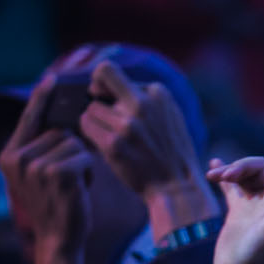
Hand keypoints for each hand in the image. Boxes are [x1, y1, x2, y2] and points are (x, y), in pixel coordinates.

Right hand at [0, 75, 92, 262]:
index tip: (51, 79)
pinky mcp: (56, 174)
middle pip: (59, 132)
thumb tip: (59, 122)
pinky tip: (79, 190)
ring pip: (73, 143)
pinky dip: (88, 172)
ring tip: (71, 187)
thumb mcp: (38, 176)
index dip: (41, 99)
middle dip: (71, 152)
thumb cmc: (55, 207)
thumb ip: (39, 150)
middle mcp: (17, 159)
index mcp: (9, 157)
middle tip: (65, 181)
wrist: (59, 240)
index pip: (28, 120)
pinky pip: (83, 156)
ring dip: (81, 163)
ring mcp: (35, 167)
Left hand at [78, 60, 217, 233]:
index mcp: (159, 94)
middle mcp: (143, 105)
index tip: (107, 98)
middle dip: (95, 86)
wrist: (178, 189)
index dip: (108, 86)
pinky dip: (89, 134)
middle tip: (96, 103)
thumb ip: (148, 100)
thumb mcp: (170, 118)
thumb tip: (112, 87)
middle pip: (102, 74)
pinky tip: (101, 145)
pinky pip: (85, 125)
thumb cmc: (171, 155)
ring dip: (95, 121)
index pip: (118, 74)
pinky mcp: (113, 144)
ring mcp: (127, 125)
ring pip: (91, 107)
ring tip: (108, 136)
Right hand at [210, 116, 263, 263]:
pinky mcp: (238, 212)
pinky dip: (224, 176)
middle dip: (240, 165)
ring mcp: (254, 205)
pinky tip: (213, 167)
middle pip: (258, 167)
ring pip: (243, 175)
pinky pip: (232, 187)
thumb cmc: (257, 258)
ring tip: (213, 177)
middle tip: (222, 177)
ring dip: (228, 171)